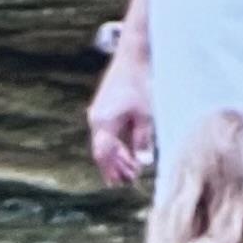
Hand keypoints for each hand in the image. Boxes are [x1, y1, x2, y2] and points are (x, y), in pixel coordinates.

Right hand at [88, 53, 153, 185]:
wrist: (133, 59)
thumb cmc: (141, 86)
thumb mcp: (146, 116)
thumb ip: (143, 140)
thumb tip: (143, 163)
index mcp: (103, 123)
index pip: (104, 154)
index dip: (112, 170)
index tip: (121, 183)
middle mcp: (96, 119)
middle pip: (102, 150)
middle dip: (114, 167)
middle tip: (127, 182)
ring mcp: (98, 113)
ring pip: (104, 142)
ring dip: (116, 157)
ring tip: (129, 170)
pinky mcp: (104, 108)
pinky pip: (107, 133)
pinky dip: (116, 144)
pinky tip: (126, 152)